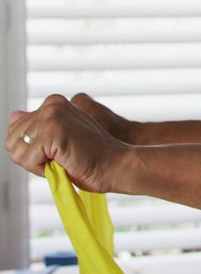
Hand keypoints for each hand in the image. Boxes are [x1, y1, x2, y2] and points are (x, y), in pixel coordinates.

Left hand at [5, 95, 128, 192]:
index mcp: (53, 104)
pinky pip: (28, 159)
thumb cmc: (92, 157)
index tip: (59, 151)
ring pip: (17, 151)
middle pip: (12, 140)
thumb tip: (12, 115)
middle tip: (62, 157)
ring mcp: (51, 116)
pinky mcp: (52, 131)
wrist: (116, 165)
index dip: (34, 150)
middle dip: (32, 156)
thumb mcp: (59, 139)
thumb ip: (36, 127)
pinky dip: (43, 169)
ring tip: (63, 160)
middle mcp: (51, 105)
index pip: (16, 131)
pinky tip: (65, 162)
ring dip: (38, 164)